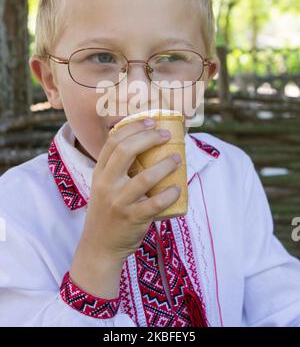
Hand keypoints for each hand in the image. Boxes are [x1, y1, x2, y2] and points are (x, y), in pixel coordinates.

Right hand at [69, 118, 180, 297]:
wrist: (99, 247)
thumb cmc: (109, 212)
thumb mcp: (105, 187)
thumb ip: (118, 170)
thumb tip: (147, 146)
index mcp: (99, 173)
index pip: (112, 142)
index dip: (132, 127)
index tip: (151, 121)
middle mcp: (106, 185)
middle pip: (125, 151)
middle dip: (148, 138)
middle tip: (166, 135)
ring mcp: (118, 202)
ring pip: (143, 178)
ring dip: (164, 165)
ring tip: (177, 159)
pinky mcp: (132, 219)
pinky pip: (154, 204)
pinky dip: (168, 194)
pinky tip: (178, 188)